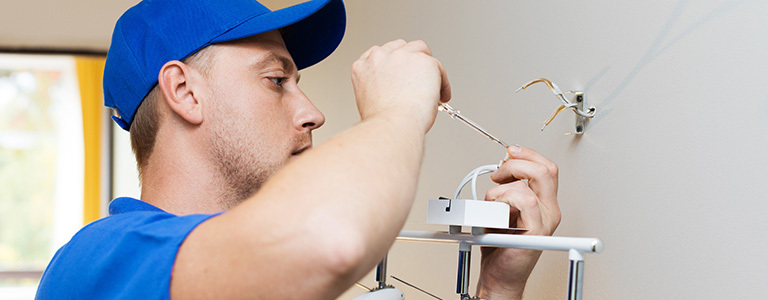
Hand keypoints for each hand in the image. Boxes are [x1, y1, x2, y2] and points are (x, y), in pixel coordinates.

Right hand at [351, 39, 450, 132]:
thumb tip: (395, 91)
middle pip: (401, 47)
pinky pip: (438, 68)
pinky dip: (442, 83)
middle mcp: (380, 56)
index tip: (402, 72)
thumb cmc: (382, 121)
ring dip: (427, 68)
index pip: (380, 53)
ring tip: (432, 88)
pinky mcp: (424, 61)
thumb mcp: (367, 100)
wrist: (393, 124)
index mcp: (363, 65)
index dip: (394, 63)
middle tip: (419, 80)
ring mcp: (402, 56)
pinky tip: (440, 97)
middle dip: (411, 61)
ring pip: (421, 51)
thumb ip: (379, 87)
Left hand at [476, 145, 560, 299]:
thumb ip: (507, 188)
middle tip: (499, 172)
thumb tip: (503, 166)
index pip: (546, 167)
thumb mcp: (502, 207)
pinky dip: (504, 200)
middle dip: (517, 163)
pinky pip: (523, 201)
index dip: (527, 154)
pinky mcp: (537, 232)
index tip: (509, 151)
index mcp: (545, 202)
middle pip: (545, 170)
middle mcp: (549, 210)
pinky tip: (496, 212)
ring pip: (529, 185)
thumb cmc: (500, 244)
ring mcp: (545, 221)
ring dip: (501, 189)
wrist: (500, 274)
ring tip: (492, 203)